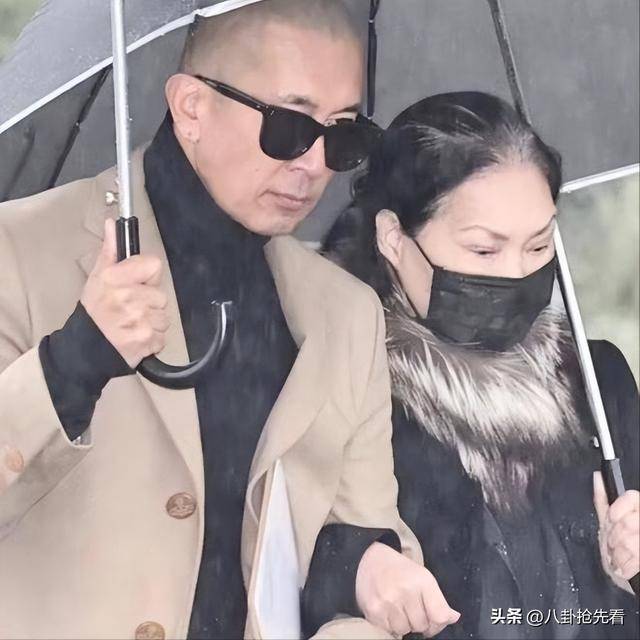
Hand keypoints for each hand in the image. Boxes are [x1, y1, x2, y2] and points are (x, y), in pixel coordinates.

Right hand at [81, 219, 168, 367]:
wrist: (86, 347)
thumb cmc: (94, 311)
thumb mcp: (97, 277)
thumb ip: (110, 251)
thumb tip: (113, 224)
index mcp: (116, 278)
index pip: (154, 266)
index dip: (149, 276)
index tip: (139, 283)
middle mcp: (129, 298)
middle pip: (161, 295)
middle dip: (150, 303)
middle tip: (131, 309)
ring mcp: (139, 320)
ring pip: (163, 317)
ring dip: (152, 322)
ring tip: (133, 324)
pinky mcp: (146, 340)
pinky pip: (162, 336)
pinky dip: (152, 339)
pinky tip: (136, 336)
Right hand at [356, 542, 460, 637]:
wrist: (368, 558)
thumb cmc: (400, 570)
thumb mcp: (423, 577)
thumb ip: (438, 600)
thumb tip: (453, 617)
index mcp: (422, 580)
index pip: (439, 615)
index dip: (438, 624)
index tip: (432, 620)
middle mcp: (406, 590)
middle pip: (422, 625)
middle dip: (418, 621)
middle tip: (410, 608)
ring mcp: (388, 601)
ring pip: (405, 630)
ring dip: (404, 624)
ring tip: (398, 608)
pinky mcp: (373, 611)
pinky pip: (389, 631)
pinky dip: (390, 625)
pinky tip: (388, 611)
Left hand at [593, 471, 638, 594]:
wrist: (628, 576)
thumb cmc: (616, 549)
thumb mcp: (607, 522)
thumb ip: (603, 500)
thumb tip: (597, 477)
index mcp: (638, 510)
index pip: (632, 498)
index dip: (618, 510)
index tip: (612, 519)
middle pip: (628, 522)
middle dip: (615, 536)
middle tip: (614, 544)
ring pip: (631, 542)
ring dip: (620, 554)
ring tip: (619, 556)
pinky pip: (635, 560)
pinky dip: (625, 567)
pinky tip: (623, 567)